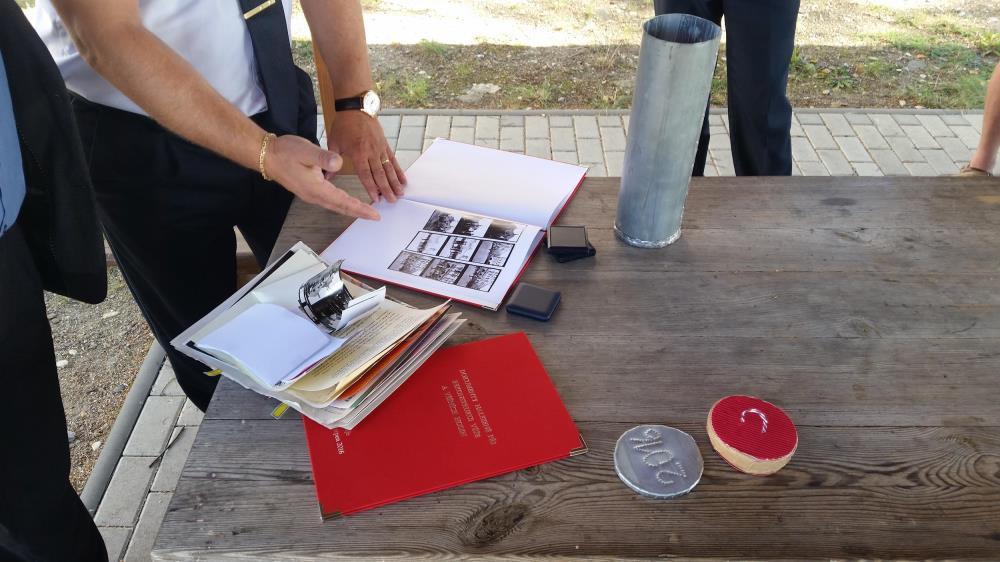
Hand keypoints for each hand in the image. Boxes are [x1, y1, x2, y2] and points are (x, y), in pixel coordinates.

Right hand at [264, 135, 378, 219]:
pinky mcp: (308, 190)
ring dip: (350, 209)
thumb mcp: (306, 151)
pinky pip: (329, 200)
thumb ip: (323, 158)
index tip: (374, 215)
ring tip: (365, 211)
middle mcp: (314, 195)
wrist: (266, 155)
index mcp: (317, 188)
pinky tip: (346, 201)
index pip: (343, 202)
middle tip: (375, 217)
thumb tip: (338, 163)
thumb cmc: (285, 152)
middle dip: (359, 212)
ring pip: (335, 205)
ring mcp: (311, 194)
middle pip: (341, 207)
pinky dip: (341, 203)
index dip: (360, 209)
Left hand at [326, 110, 406, 203]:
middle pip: (380, 174)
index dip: (371, 187)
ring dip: (395, 182)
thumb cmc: (343, 124)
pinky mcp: (385, 144)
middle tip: (392, 201)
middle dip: (387, 189)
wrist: (356, 107)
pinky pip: (393, 159)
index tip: (376, 199)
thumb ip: (331, 160)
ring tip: (400, 193)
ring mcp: (380, 148)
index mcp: (358, 153)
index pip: (366, 174)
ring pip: (389, 168)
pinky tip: (403, 179)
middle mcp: (371, 152)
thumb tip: (324, 177)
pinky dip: (398, 170)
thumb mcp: (334, 142)